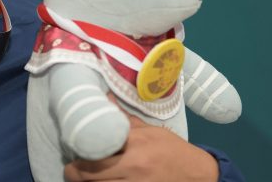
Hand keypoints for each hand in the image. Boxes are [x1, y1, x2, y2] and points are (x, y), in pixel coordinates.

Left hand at [63, 114, 218, 181]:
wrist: (198, 175)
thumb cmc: (172, 150)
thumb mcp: (150, 132)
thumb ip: (124, 120)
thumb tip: (105, 98)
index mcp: (135, 145)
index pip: (96, 148)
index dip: (79, 153)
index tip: (74, 152)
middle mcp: (133, 167)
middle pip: (89, 175)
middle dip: (75, 173)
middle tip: (73, 170)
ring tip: (85, 178)